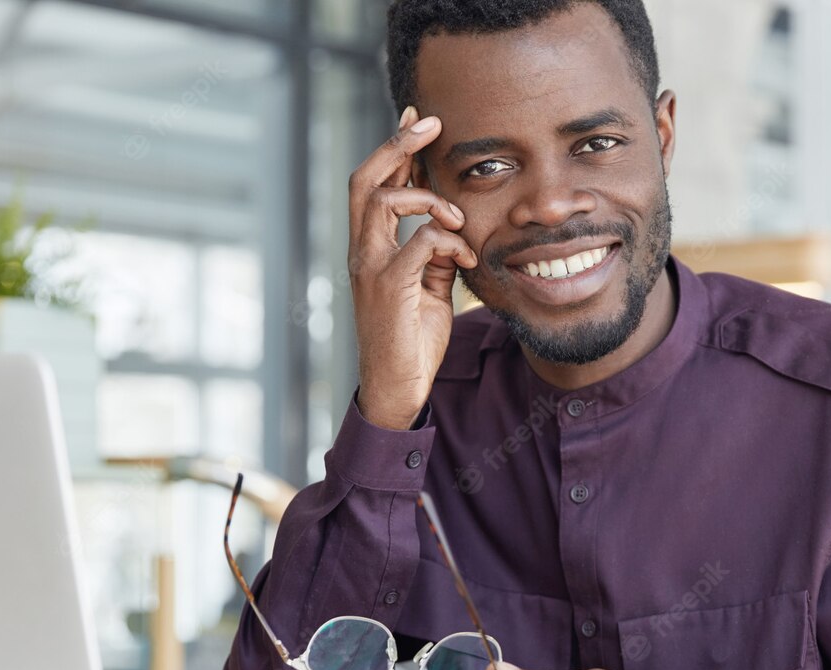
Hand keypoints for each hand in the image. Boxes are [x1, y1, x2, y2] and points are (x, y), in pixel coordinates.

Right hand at [349, 106, 477, 430]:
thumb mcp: (428, 290)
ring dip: (426, 196)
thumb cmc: (412, 342)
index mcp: (370, 249)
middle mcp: (362, 252)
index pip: (374, 185)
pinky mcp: (389, 288)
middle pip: (365, 179)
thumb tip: (451, 232)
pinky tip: (468, 260)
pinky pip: (419, 243)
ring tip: (457, 214)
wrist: (397, 389)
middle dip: (396, 143)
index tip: (417, 120)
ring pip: (382, 200)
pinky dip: (448, 241)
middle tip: (429, 123)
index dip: (394, 149)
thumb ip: (434, 258)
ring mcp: (370, 268)